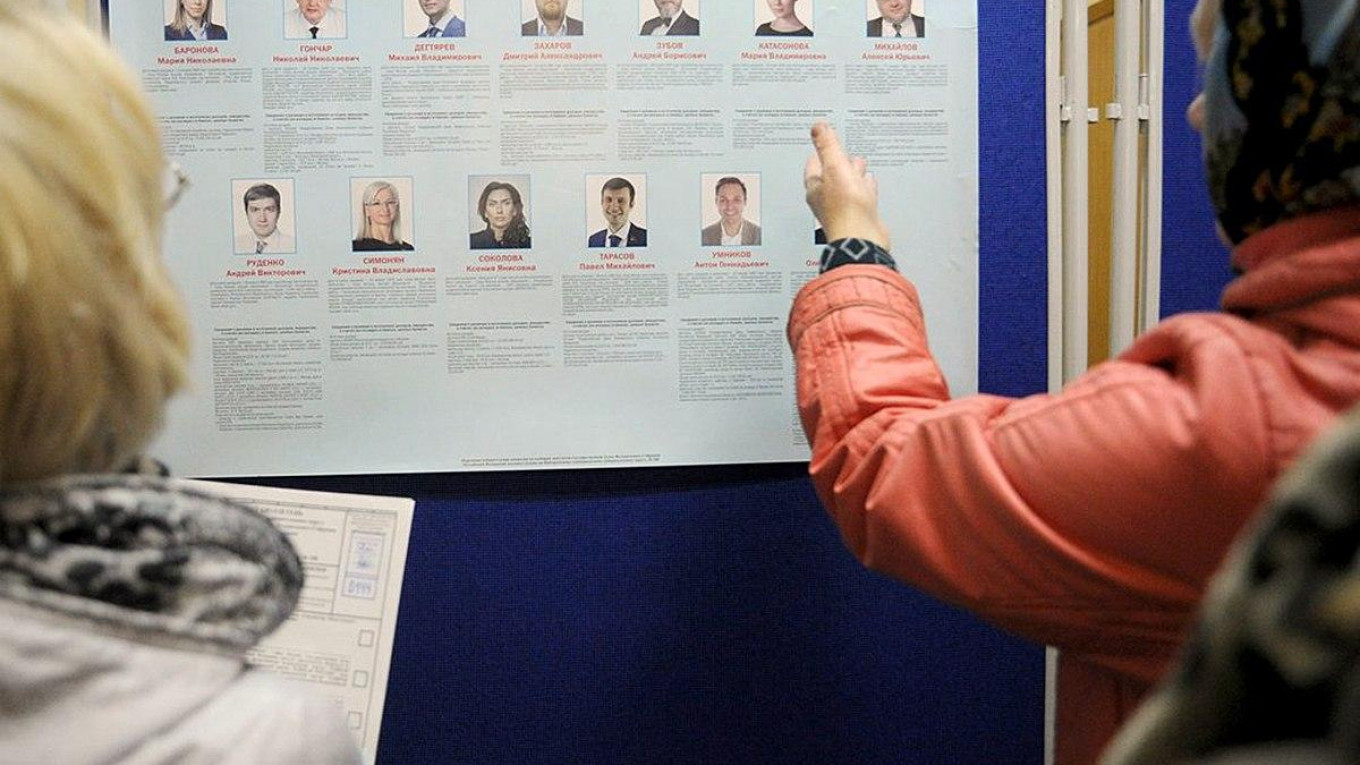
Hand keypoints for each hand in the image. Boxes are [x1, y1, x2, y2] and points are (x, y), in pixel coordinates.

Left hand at [803, 122, 890, 250]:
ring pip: (847, 185)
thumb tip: (818, 126)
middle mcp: (827, 198)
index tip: (825, 140)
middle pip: (831, 174)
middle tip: (840, 151)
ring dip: (853, 173)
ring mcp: (843, 208)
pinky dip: (865, 187)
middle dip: (838, 161)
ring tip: (858, 164)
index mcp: (816, 187)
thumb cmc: (845, 209)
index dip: (820, 150)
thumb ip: (828, 146)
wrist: (863, 238)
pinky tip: (869, 184)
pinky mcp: (859, 215)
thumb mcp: (835, 167)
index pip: (814, 163)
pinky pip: (861, 196)